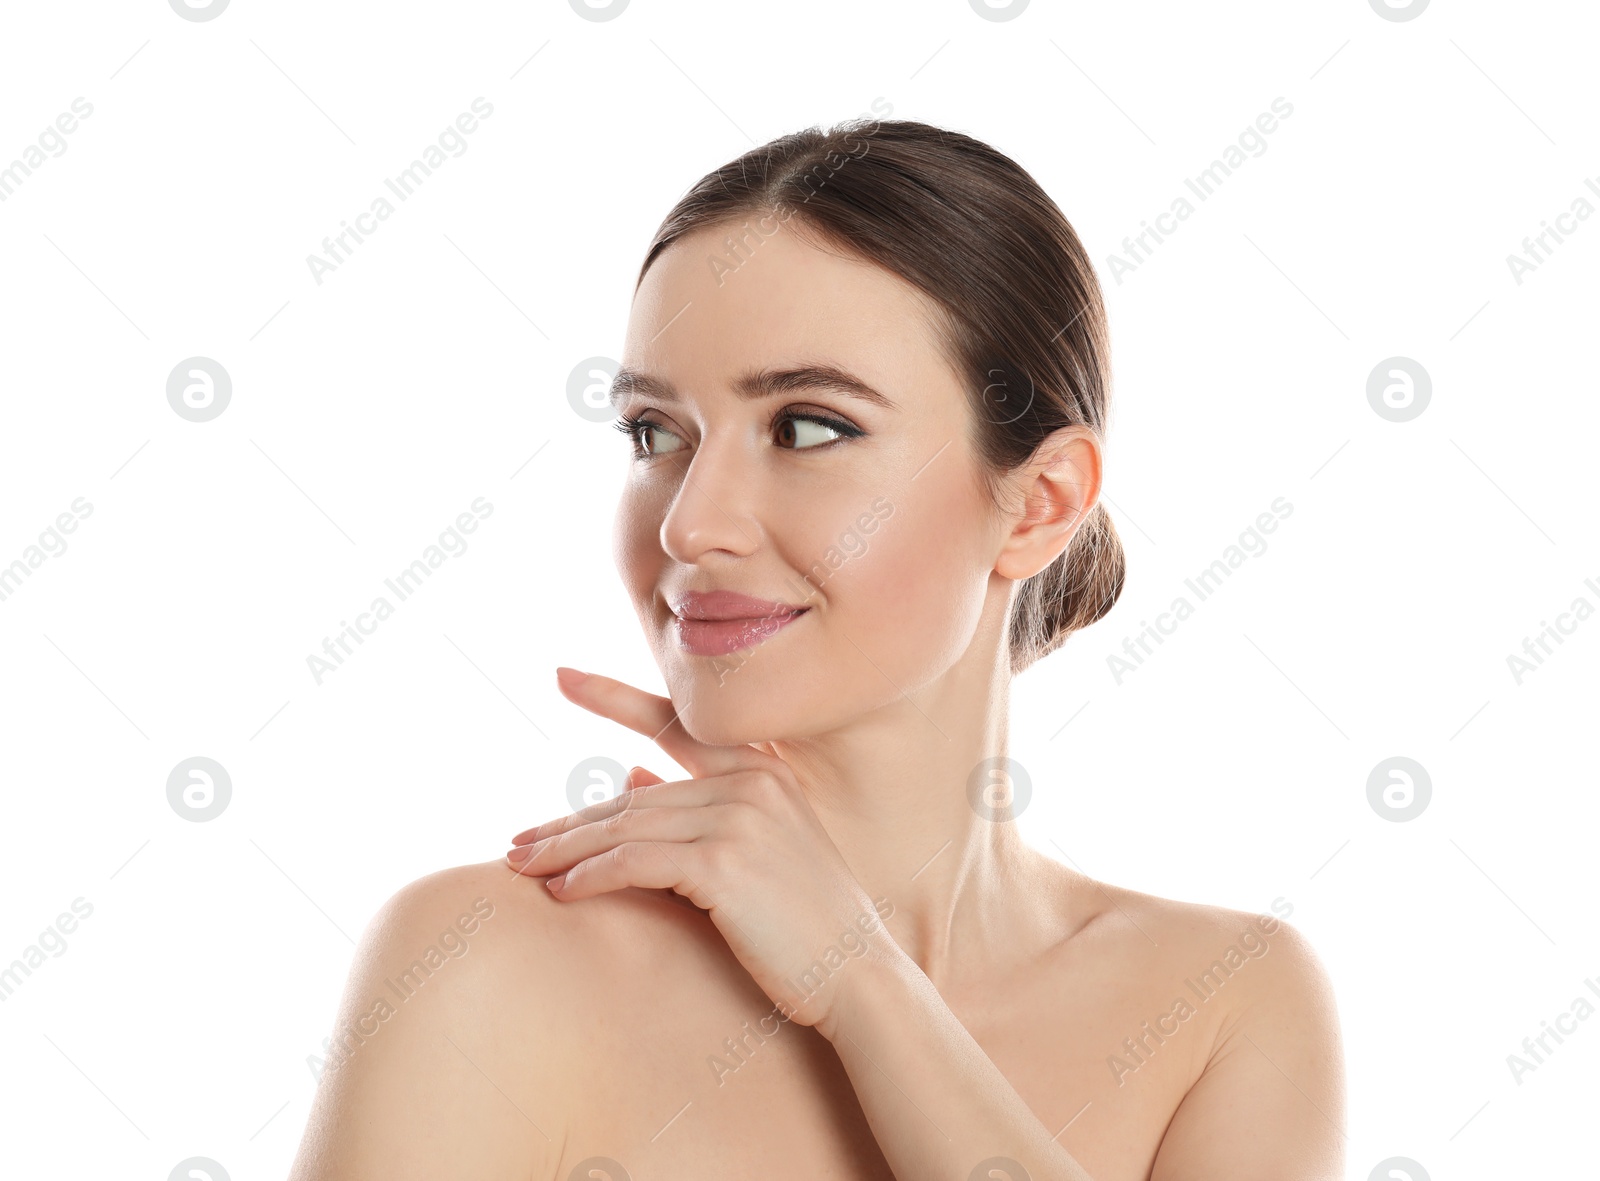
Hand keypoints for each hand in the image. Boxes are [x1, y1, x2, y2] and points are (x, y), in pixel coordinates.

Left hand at [505, 666, 895, 1028]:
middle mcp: (750, 782)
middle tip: (516, 842)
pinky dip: (591, 877)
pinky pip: (635, 862)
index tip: (562, 676)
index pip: (673, 724)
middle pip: (633, 796)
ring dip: (565, 851)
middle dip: (568, 822)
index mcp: (761, 770)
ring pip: (626, 826)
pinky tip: (561, 893)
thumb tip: (629, 777)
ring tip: (521, 868)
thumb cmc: (807, 922)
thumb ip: (697, 808)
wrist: (858, 974)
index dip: (614, 698)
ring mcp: (738, 819)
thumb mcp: (758, 850)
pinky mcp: (722, 864)